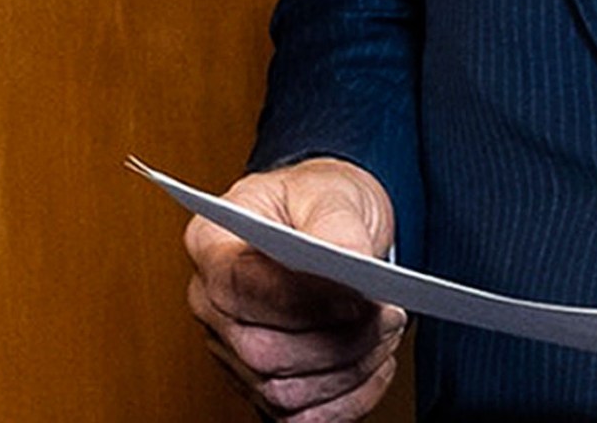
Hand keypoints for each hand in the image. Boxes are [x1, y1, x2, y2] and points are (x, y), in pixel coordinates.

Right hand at [183, 158, 407, 421]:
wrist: (327, 225)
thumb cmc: (319, 202)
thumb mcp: (330, 195)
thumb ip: (336, 229)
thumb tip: (348, 265)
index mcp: (210, 243)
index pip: (237, 286)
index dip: (298, 300)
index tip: (358, 297)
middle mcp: (209, 302)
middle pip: (261, 351)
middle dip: (336, 342)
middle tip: (387, 313)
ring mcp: (231, 350)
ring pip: (282, 393)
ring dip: (349, 370)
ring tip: (385, 331)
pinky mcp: (260, 385)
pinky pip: (300, 418)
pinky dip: (347, 400)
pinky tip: (373, 363)